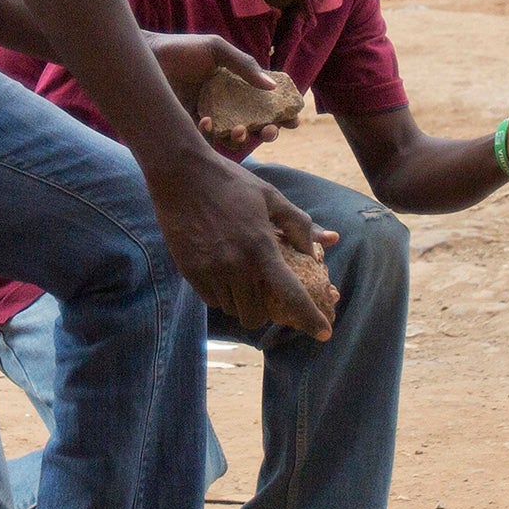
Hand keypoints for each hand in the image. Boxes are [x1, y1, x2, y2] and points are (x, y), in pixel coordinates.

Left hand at [144, 31, 297, 147]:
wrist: (148, 57)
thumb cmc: (182, 49)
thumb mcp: (217, 50)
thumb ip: (244, 65)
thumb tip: (271, 87)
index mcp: (237, 86)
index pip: (265, 103)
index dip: (281, 114)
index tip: (293, 121)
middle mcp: (226, 104)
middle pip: (255, 125)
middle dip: (267, 132)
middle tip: (269, 132)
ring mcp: (209, 116)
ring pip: (234, 137)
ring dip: (242, 138)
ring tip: (240, 130)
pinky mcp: (190, 127)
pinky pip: (207, 140)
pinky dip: (211, 134)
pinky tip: (207, 122)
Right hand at [146, 149, 338, 340]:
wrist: (181, 173)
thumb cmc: (231, 182)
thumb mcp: (271, 196)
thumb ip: (299, 223)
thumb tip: (327, 242)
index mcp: (261, 247)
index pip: (291, 294)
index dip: (310, 318)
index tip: (324, 334)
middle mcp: (236, 265)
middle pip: (256, 314)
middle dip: (266, 310)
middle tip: (267, 294)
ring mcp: (210, 270)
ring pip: (233, 309)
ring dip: (242, 302)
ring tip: (243, 278)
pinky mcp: (190, 271)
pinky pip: (211, 300)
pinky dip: (222, 295)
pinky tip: (224, 273)